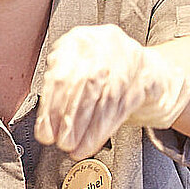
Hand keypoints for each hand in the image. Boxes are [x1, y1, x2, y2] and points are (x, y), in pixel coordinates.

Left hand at [35, 24, 189, 159]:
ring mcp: (127, 60)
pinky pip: (122, 108)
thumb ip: (57, 88)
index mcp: (78, 40)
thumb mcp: (71, 68)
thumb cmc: (97, 69)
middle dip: (71, 120)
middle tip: (62, 142)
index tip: (46, 132)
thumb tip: (46, 124)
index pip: (61, 76)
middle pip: (85, 86)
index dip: (52, 108)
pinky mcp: (144, 79)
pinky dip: (104, 129)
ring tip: (76, 148)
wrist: (139, 65)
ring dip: (88, 130)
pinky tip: (93, 142)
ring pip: (106, 99)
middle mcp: (104, 45)